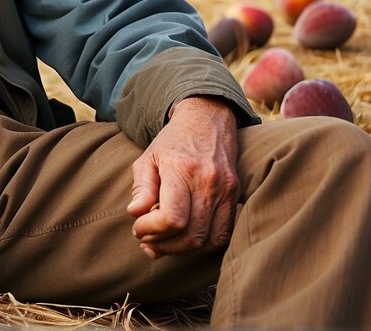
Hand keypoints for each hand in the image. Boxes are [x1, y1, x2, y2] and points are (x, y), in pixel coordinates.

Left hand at [126, 96, 239, 259]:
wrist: (207, 121)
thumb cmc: (172, 142)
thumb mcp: (147, 158)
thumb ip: (141, 187)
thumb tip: (135, 214)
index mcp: (181, 170)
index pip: (172, 218)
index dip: (151, 231)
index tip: (137, 228)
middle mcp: (208, 182)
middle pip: (191, 235)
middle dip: (164, 245)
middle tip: (146, 240)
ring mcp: (225, 190)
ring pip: (209, 240)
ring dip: (182, 249)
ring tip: (162, 242)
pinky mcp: (235, 196)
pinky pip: (223, 234)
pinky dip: (203, 244)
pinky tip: (184, 238)